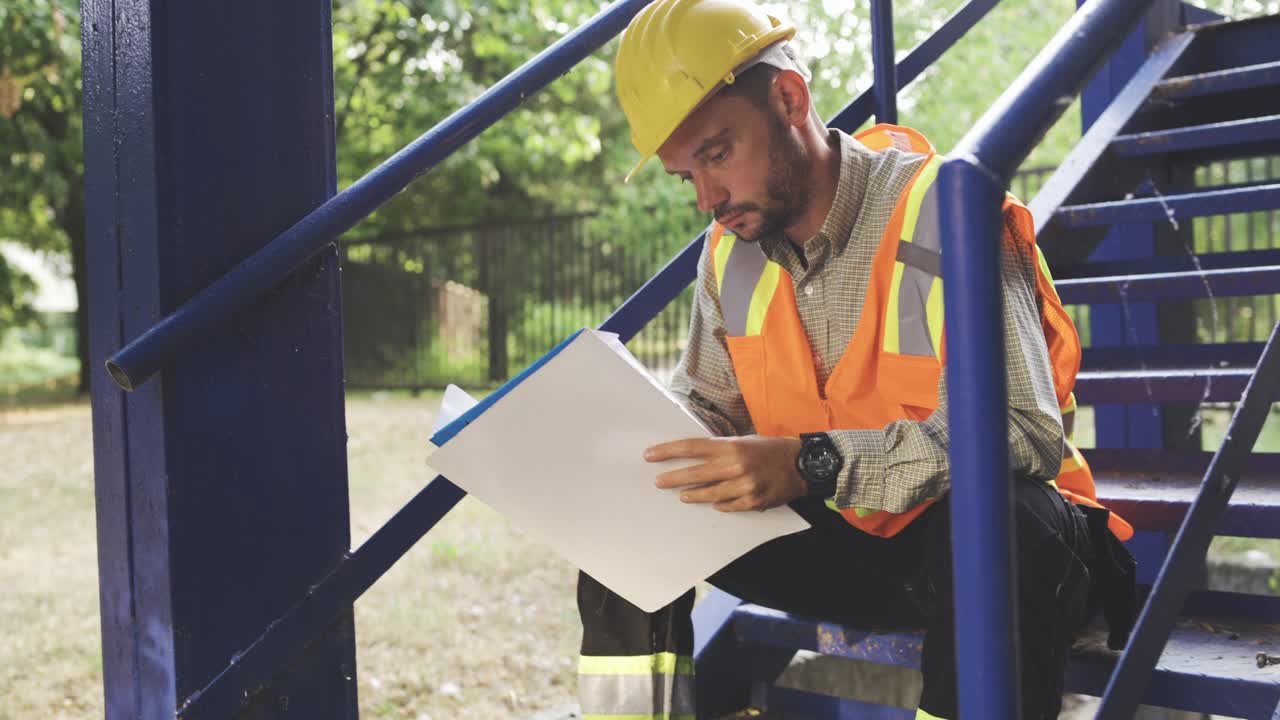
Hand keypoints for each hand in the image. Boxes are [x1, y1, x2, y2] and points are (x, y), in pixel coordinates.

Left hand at [645, 435, 805, 511]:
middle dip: (673, 478)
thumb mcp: (743, 441)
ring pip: (710, 494)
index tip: (650, 455)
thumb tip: (693, 456)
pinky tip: (712, 502)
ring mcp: (744, 485)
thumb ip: (720, 449)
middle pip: (695, 473)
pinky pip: (728, 505)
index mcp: (731, 446)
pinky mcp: (753, 501)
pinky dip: (719, 504)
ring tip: (682, 494)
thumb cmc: (769, 449)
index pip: (692, 447)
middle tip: (658, 482)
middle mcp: (736, 465)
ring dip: (693, 494)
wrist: (802, 464)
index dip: (668, 452)